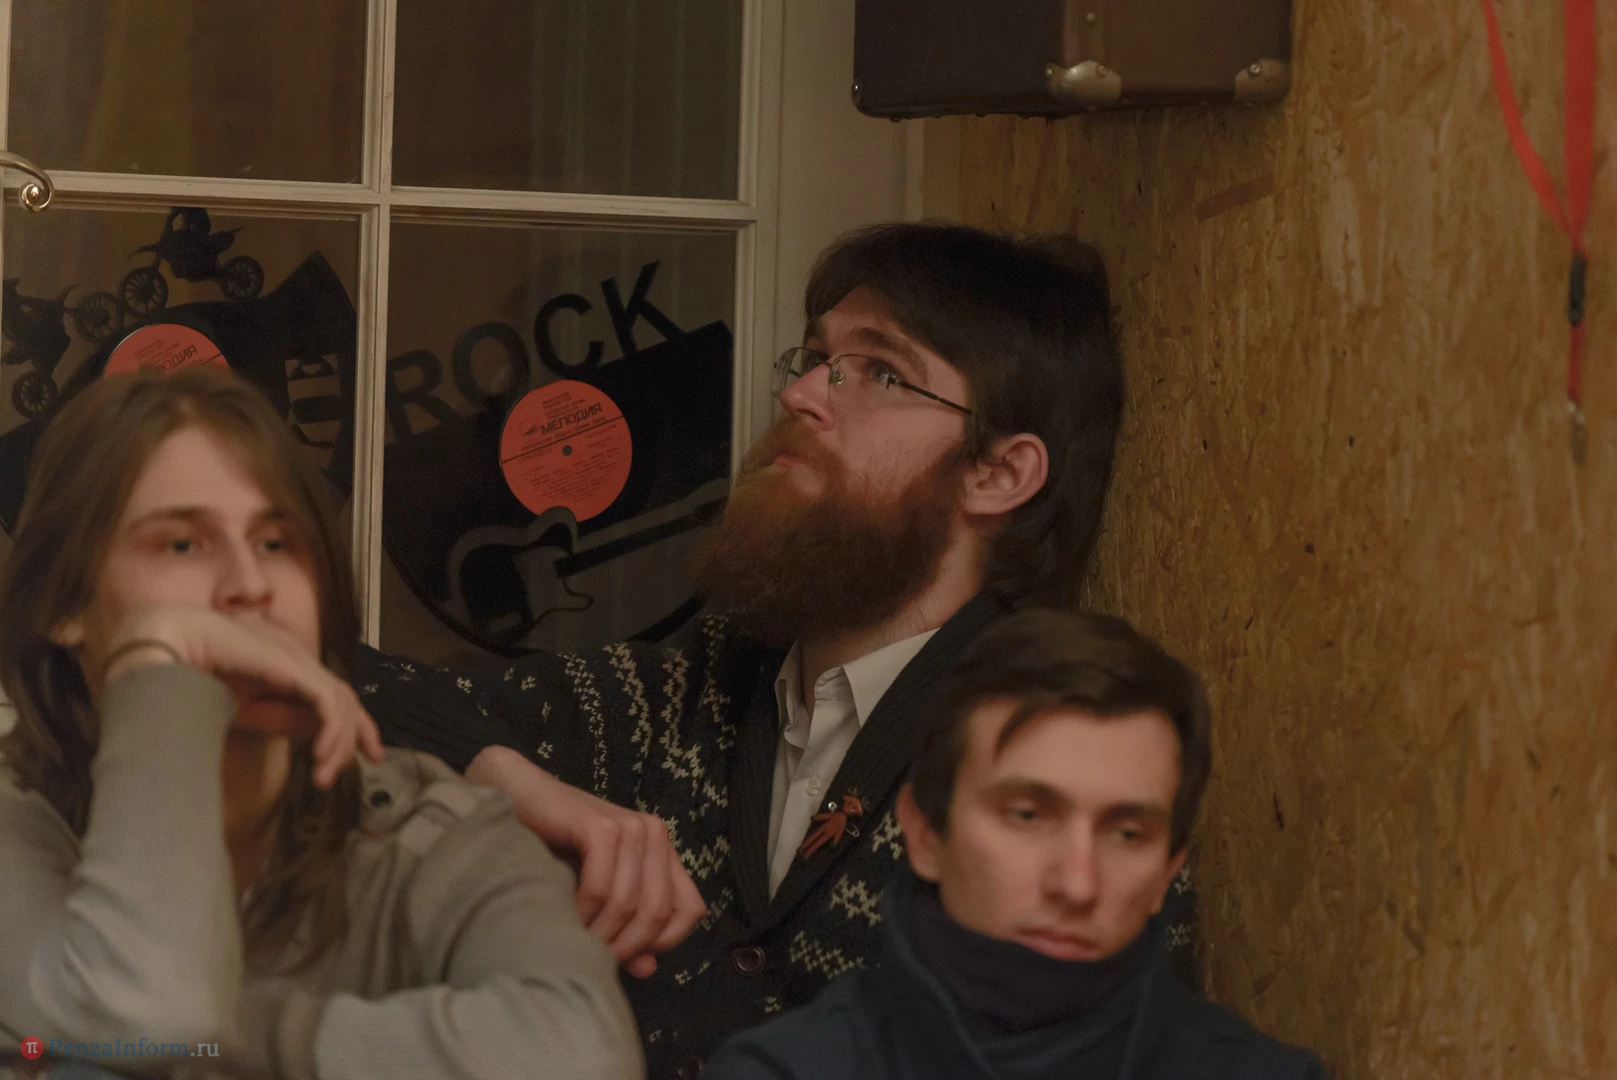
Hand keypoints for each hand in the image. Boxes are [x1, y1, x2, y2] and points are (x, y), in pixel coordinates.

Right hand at [104, 606, 385, 787]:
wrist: (164, 644)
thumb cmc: (191, 671)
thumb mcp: (243, 705)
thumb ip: (276, 715)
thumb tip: (309, 736)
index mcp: (283, 662)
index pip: (331, 691)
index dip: (353, 722)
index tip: (364, 755)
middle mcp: (295, 655)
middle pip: (343, 695)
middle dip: (359, 732)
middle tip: (363, 763)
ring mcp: (295, 656)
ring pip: (339, 700)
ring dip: (338, 742)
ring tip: (323, 776)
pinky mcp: (291, 664)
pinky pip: (326, 700)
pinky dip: (331, 730)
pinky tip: (321, 756)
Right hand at [468, 745, 706, 976]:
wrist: (515, 798)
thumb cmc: (554, 847)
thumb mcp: (595, 893)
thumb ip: (624, 928)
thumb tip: (648, 968)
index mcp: (662, 851)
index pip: (690, 910)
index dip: (660, 942)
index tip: (624, 957)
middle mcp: (655, 835)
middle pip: (658, 913)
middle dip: (624, 946)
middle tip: (589, 956)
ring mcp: (632, 827)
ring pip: (629, 904)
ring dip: (598, 933)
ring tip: (571, 940)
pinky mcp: (603, 826)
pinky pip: (601, 888)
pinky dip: (581, 913)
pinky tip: (561, 917)